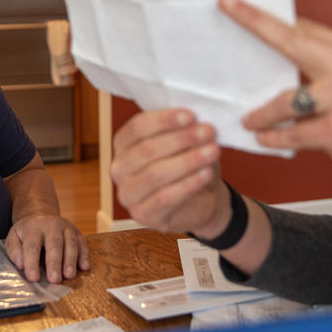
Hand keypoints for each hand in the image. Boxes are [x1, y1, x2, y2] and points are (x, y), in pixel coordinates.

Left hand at [5, 212, 89, 282]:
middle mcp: (51, 225)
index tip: (33, 278)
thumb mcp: (13, 237)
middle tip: (54, 280)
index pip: (32, 246)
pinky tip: (84, 267)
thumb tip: (21, 265)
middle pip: (54, 244)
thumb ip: (14, 251)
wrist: (41, 214)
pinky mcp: (77, 231)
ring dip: (71, 260)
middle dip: (54, 262)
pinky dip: (84, 255)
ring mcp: (66, 227)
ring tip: (69, 275)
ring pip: (71, 243)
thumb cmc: (26, 232)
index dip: (32, 262)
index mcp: (33, 228)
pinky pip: (82, 243)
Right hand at [110, 109, 231, 236]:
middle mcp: (119, 169)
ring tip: (213, 150)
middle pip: (146, 150)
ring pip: (155, 174)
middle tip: (208, 131)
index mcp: (123, 144)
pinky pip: (165, 197)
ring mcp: (128, 194)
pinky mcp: (143, 215)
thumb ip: (182, 129)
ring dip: (188, 160)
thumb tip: (196, 119)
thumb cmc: (188, 164)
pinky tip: (206, 173)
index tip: (191, 116)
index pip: (137, 127)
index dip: (164, 120)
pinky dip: (189, 183)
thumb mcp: (184, 142)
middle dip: (180, 139)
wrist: (200, 200)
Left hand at [219, 0, 331, 226]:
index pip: (307, 28)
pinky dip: (275, 138)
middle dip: (255, 24)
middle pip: (292, 41)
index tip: (244, 3)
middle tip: (228, 9)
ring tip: (250, 119)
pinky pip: (293, 134)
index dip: (272, 18)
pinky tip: (267, 140)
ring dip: (263, 112)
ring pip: (286, 99)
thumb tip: (291, 58)